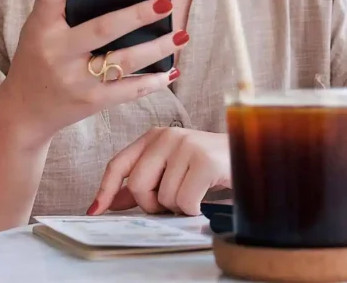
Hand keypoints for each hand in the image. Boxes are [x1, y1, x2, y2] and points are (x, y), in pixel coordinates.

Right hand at [0, 0, 189, 143]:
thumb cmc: (38, 57)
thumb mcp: (39, 30)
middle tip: (166, 3)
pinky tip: (171, 70)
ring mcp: (75, 80)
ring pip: (124, 61)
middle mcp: (57, 53)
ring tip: (181, 34)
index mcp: (40, 28)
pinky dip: (153, 81)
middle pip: (101, 30)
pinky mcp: (91, 101)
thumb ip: (64, 8)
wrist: (25, 110)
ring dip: (157, 48)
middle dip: (137, 16)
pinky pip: (128, 90)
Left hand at [89, 128, 230, 215]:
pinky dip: (193, 209)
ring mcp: (187, 146)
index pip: (118, 164)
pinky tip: (203, 198)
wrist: (250, 157)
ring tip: (193, 193)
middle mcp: (167, 136)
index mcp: (154, 137)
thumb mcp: (171, 170)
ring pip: (163, 197)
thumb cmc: (208, 166)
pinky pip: (184, 201)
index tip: (95, 210)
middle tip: (170, 203)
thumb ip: (143, 182)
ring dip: (178, 207)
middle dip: (151, 204)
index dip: (105, 190)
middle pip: (137, 185)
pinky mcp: (205, 161)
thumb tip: (111, 201)